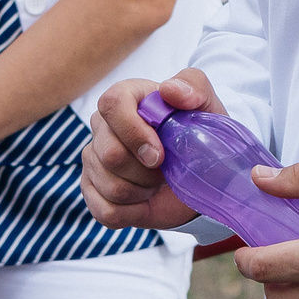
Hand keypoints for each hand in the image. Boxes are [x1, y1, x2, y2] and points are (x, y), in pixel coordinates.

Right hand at [82, 71, 205, 230]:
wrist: (198, 172)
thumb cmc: (197, 133)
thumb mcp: (206, 105)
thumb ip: (193, 85)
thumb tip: (169, 89)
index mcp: (126, 98)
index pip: (111, 104)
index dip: (134, 132)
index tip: (159, 154)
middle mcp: (103, 127)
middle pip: (109, 154)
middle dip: (146, 171)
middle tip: (166, 169)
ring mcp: (93, 159)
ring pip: (110, 186)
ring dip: (143, 192)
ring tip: (157, 182)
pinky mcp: (92, 190)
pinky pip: (106, 211)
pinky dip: (133, 212)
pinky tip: (145, 200)